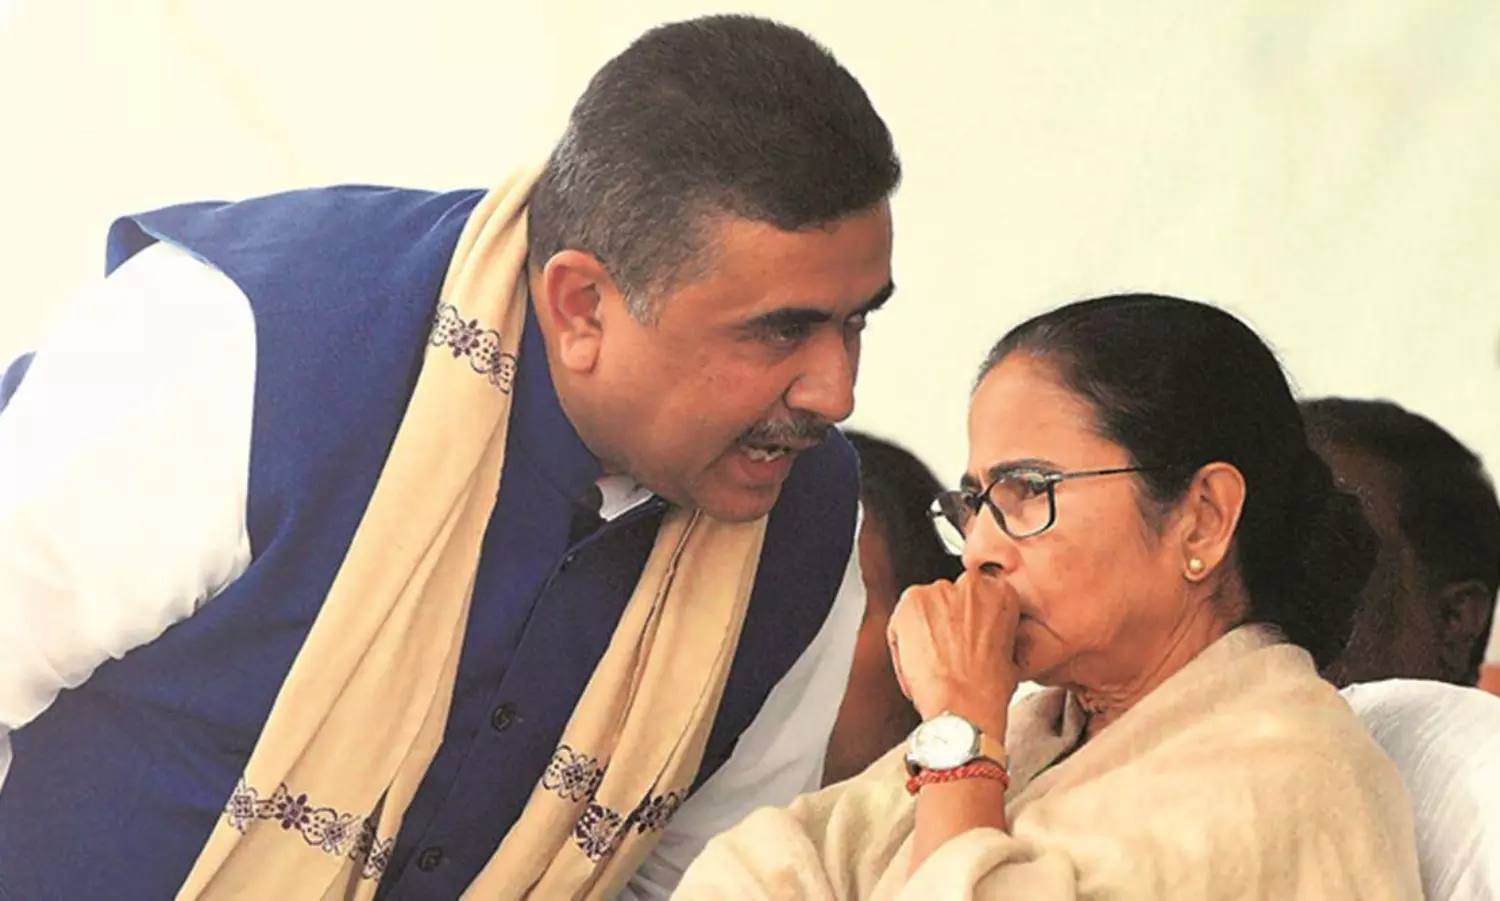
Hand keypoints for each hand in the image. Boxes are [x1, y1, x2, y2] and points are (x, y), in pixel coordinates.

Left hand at [887, 573, 1020, 735]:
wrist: (963, 708)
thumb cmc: (986, 692)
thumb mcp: (1007, 655)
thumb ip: (991, 633)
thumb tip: (980, 637)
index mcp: (1001, 595)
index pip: (977, 600)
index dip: (968, 625)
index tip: (964, 641)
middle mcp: (972, 585)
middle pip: (949, 601)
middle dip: (945, 624)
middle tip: (946, 653)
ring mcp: (940, 591)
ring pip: (923, 610)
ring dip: (923, 632)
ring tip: (931, 664)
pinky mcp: (912, 602)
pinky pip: (900, 621)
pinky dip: (902, 643)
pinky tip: (916, 667)